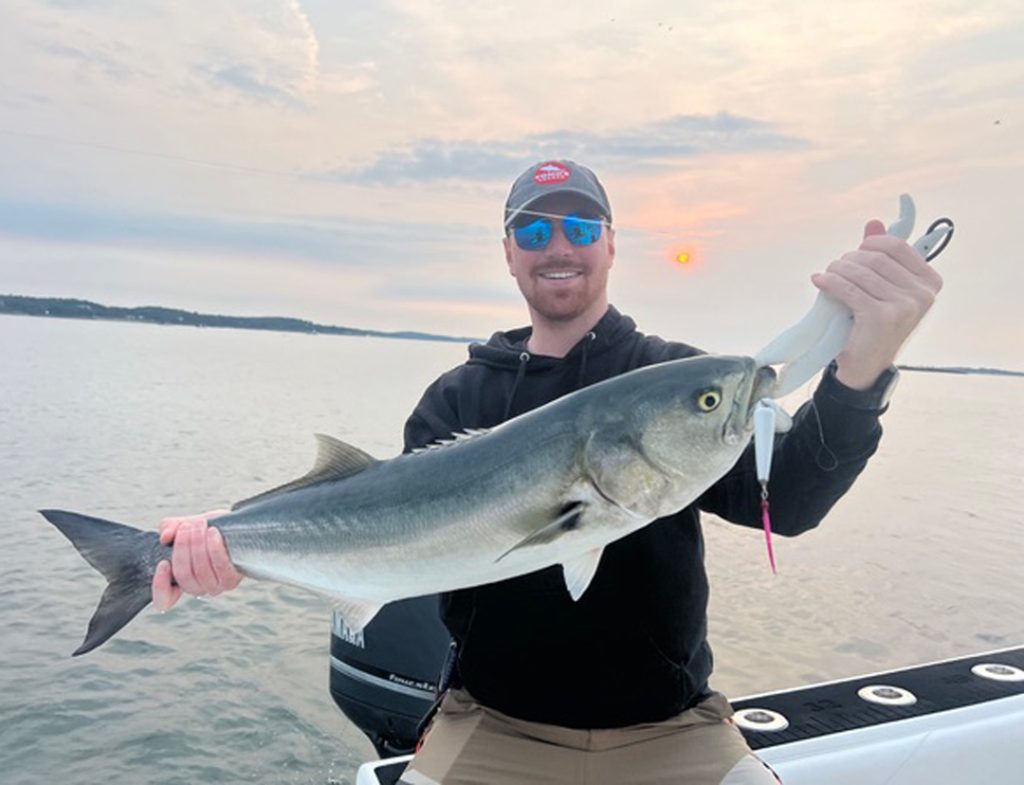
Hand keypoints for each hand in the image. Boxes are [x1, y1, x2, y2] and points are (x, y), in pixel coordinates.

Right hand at [151, 510, 240, 611]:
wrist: (235, 525)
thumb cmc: (206, 528)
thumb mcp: (185, 524)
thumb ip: (170, 527)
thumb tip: (165, 536)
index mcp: (180, 581)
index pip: (164, 599)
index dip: (160, 586)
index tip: (163, 563)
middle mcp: (197, 588)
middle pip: (183, 576)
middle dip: (182, 548)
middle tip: (186, 527)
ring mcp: (215, 587)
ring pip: (201, 571)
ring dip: (198, 545)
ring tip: (200, 525)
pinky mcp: (232, 580)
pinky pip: (221, 567)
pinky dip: (215, 548)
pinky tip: (213, 532)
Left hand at [811, 220, 942, 389]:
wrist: (865, 366)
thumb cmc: (873, 325)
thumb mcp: (882, 289)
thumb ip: (881, 256)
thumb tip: (873, 223)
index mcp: (930, 283)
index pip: (897, 247)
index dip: (872, 244)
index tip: (857, 252)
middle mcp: (922, 294)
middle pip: (876, 258)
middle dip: (849, 259)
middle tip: (835, 268)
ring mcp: (904, 306)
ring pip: (861, 272)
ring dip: (837, 269)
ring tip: (826, 275)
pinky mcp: (881, 317)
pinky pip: (849, 289)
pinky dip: (830, 282)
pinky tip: (819, 281)